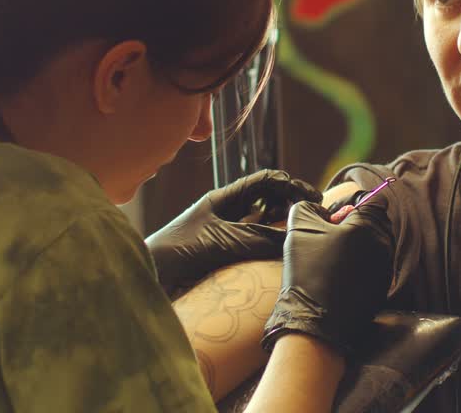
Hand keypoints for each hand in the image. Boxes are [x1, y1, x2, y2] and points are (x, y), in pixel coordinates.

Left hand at [145, 169, 320, 296]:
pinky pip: (256, 246)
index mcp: (224, 198)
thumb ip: (256, 238)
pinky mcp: (225, 255)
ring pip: (264, 224)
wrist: (147, 279)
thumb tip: (293, 237)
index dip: (291, 185)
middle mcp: (227, 213)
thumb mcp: (220, 241)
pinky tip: (280, 255)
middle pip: (268, 200)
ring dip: (282, 227)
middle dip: (291, 206)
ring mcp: (227, 233)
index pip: (266, 180)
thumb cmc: (175, 252)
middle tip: (312, 219)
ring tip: (298, 237)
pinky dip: (271, 247)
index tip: (313, 199)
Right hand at [261, 197, 393, 356]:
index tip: (332, 215)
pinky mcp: (381, 288)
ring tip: (330, 256)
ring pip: (374, 244)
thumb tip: (323, 210)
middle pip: (375, 221)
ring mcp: (385, 268)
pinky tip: (336, 274)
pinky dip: (358, 264)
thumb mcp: (299, 226)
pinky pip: (373, 265)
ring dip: (356, 243)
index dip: (351, 202)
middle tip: (328, 234)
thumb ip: (310, 206)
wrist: (315, 320)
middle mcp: (384, 245)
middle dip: (353, 222)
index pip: (372, 199)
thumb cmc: (308, 269)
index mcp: (369, 225)